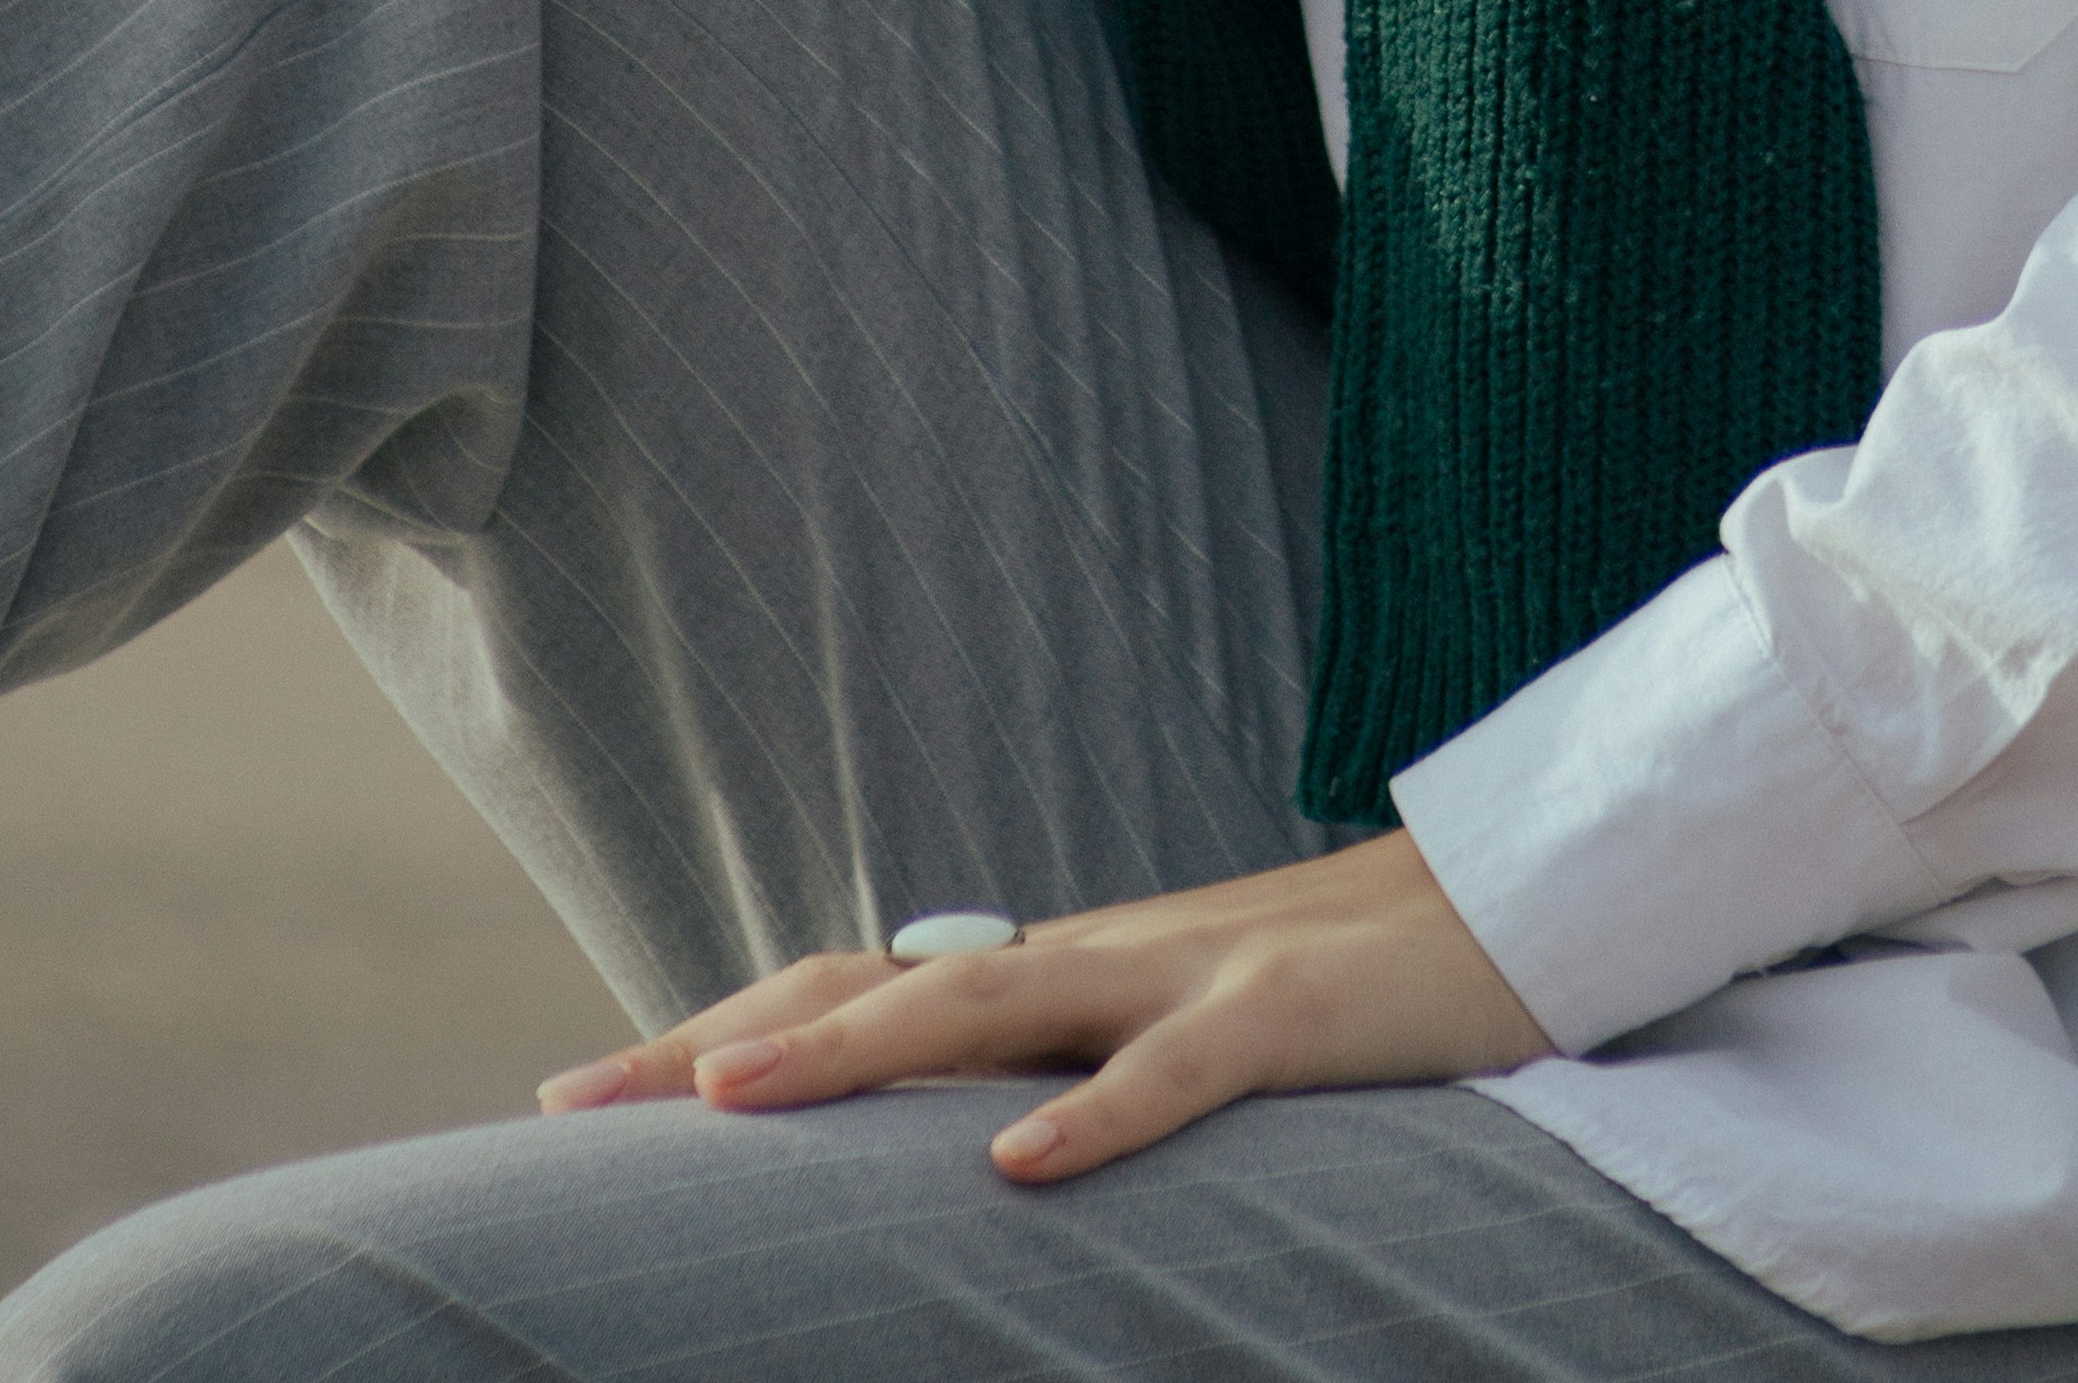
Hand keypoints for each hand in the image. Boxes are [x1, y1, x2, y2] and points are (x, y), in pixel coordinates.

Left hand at [534, 827, 1548, 1185]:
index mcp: (1050, 977)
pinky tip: (1017, 1167)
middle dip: (722, 1044)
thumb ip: (1051, 1075)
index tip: (582, 1092)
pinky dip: (1092, 1118)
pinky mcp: (1281, 1019)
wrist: (1497, 910)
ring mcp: (1180, 977)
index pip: (849, 991)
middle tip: (580, 1100)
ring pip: (987, 1005)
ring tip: (732, 1103)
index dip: (718, 1034)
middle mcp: (1085, 961)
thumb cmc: (1319, 1000)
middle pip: (872, 989)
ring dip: (851, 1053)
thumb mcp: (1159, 1045)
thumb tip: (932, 1154)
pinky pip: (1172, 1074)